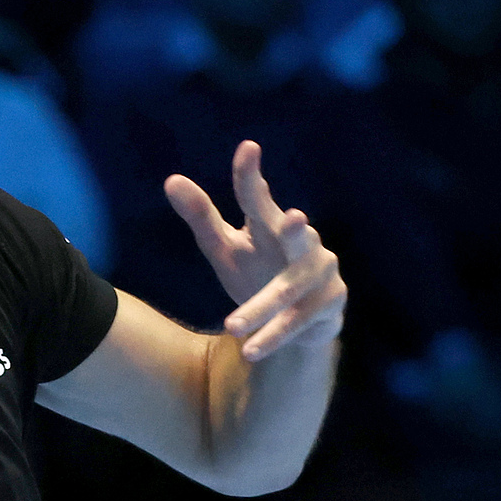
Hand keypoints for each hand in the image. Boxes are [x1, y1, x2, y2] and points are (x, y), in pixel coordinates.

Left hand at [164, 140, 347, 360]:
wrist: (294, 322)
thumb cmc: (256, 272)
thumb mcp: (224, 248)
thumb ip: (201, 217)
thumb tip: (171, 179)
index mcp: (271, 226)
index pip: (258, 199)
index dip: (251, 177)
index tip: (248, 149)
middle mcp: (303, 244)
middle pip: (295, 237)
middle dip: (298, 229)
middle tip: (296, 218)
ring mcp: (320, 273)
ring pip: (288, 292)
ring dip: (260, 310)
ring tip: (230, 327)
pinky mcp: (329, 305)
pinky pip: (297, 323)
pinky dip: (272, 337)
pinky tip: (248, 352)